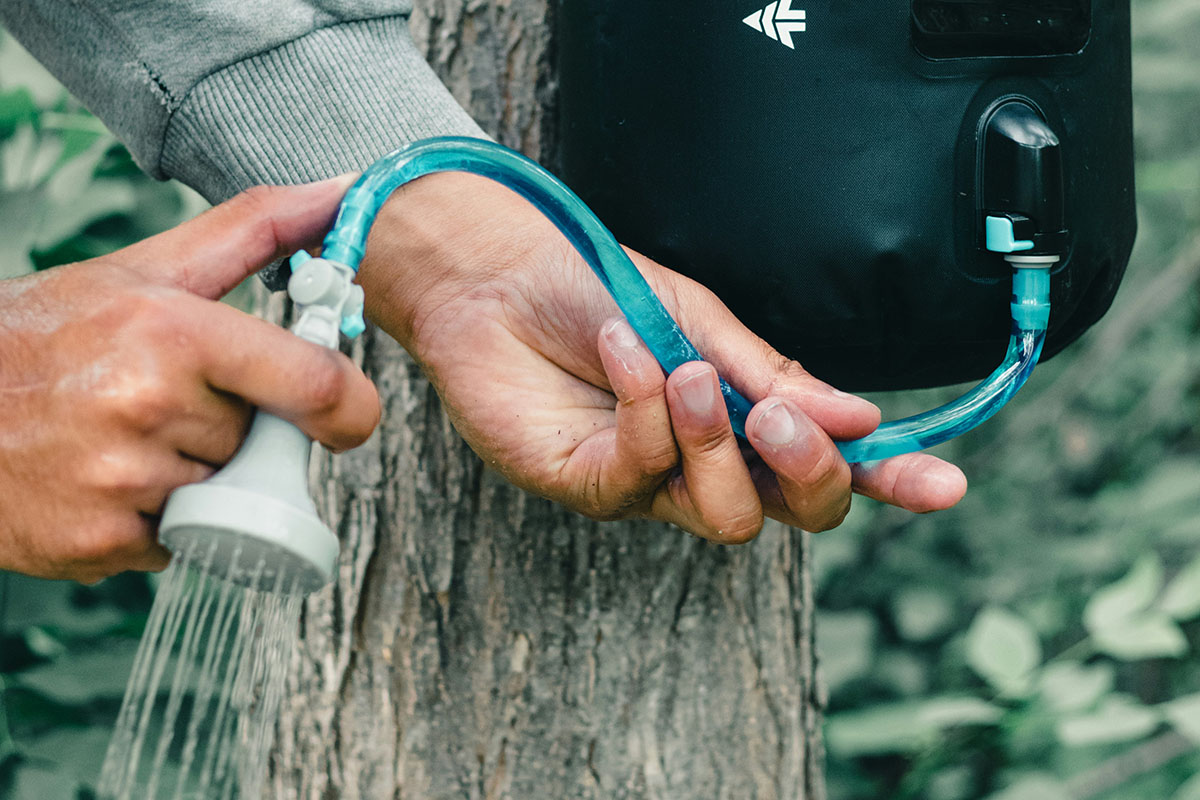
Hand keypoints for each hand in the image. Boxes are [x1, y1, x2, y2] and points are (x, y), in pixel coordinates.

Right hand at [0, 179, 379, 581]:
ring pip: (224, 496)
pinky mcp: (97, 542)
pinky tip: (105, 481)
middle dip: (234, 429)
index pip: (316, 385)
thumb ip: (254, 230)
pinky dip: (156, 521)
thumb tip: (341, 192)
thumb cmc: (47, 332)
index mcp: (171, 332)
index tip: (348, 414)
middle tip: (167, 404)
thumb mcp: (147, 269)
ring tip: (126, 439)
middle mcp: (147, 407)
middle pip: (262, 443)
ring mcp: (120, 482)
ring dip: (195, 477)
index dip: (352, 408)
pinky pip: (178, 543)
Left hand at [358, 173, 966, 541]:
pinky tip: (627, 351)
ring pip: (725, 516)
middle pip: (791, 514)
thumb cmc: (599, 287)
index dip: (888, 482)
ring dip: (718, 442)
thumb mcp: (699, 320)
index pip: (825, 466)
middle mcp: (702, 462)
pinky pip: (641, 475)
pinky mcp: (586, 485)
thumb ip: (772, 375)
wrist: (499, 270)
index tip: (947, 487)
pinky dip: (646, 409)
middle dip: (807, 472)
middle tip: (776, 413)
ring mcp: (646, 483)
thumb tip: (865, 422)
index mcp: (742, 416)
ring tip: (686, 372)